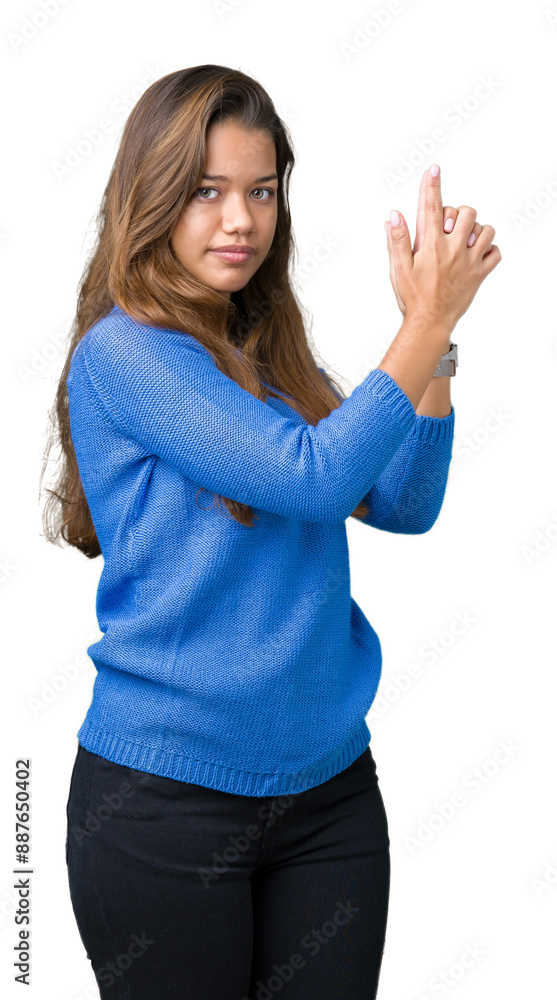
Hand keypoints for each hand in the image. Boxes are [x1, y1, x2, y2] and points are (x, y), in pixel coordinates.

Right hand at [385, 166, 495, 317]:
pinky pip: (495, 253)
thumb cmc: (413, 298)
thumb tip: (394, 216)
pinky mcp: (480, 274)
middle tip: (449, 228)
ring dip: (476, 230)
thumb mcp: (398, 269)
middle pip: (467, 212)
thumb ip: (397, 240)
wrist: (430, 323)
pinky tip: (476, 254)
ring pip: (485, 230)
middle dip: (458, 214)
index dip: (432, 185)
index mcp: (432, 245)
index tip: (434, 170)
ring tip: (464, 241)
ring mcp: (470, 261)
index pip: (432, 207)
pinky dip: (489, 250)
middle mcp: (453, 249)